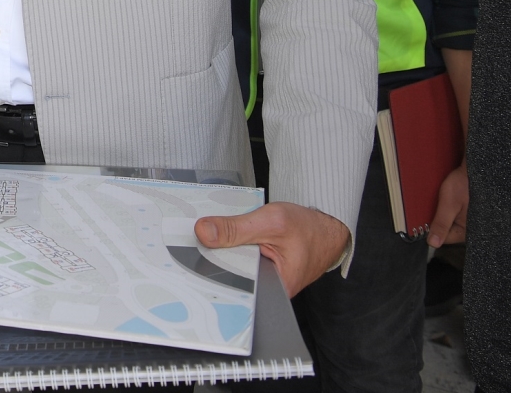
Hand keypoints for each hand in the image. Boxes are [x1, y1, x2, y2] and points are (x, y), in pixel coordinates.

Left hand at [196, 201, 350, 296]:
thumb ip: (236, 228)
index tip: (184, 258)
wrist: (327, 227)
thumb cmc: (310, 228)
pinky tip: (214, 237)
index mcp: (273, 288)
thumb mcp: (271, 222)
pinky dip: (226, 247)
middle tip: (185, 246)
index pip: (231, 284)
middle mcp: (266, 289)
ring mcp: (261, 279)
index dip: (207, 270)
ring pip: (230, 265)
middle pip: (228, 275)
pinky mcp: (257, 267)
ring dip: (216, 251)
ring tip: (196, 239)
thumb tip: (204, 232)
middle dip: (208, 259)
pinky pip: (236, 258)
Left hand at [428, 164, 467, 246]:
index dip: (433, 229)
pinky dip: (451, 211)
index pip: (445, 238)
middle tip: (439, 207)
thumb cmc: (464, 184)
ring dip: (445, 215)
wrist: (477, 169)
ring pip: (452, 223)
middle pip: (449, 231)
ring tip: (446, 202)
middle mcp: (474, 230)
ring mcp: (474, 222)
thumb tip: (432, 243)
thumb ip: (441, 223)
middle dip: (440, 221)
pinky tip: (451, 201)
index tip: (426, 219)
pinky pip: (458, 216)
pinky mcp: (473, 213)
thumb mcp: (449, 204)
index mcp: (468, 232)